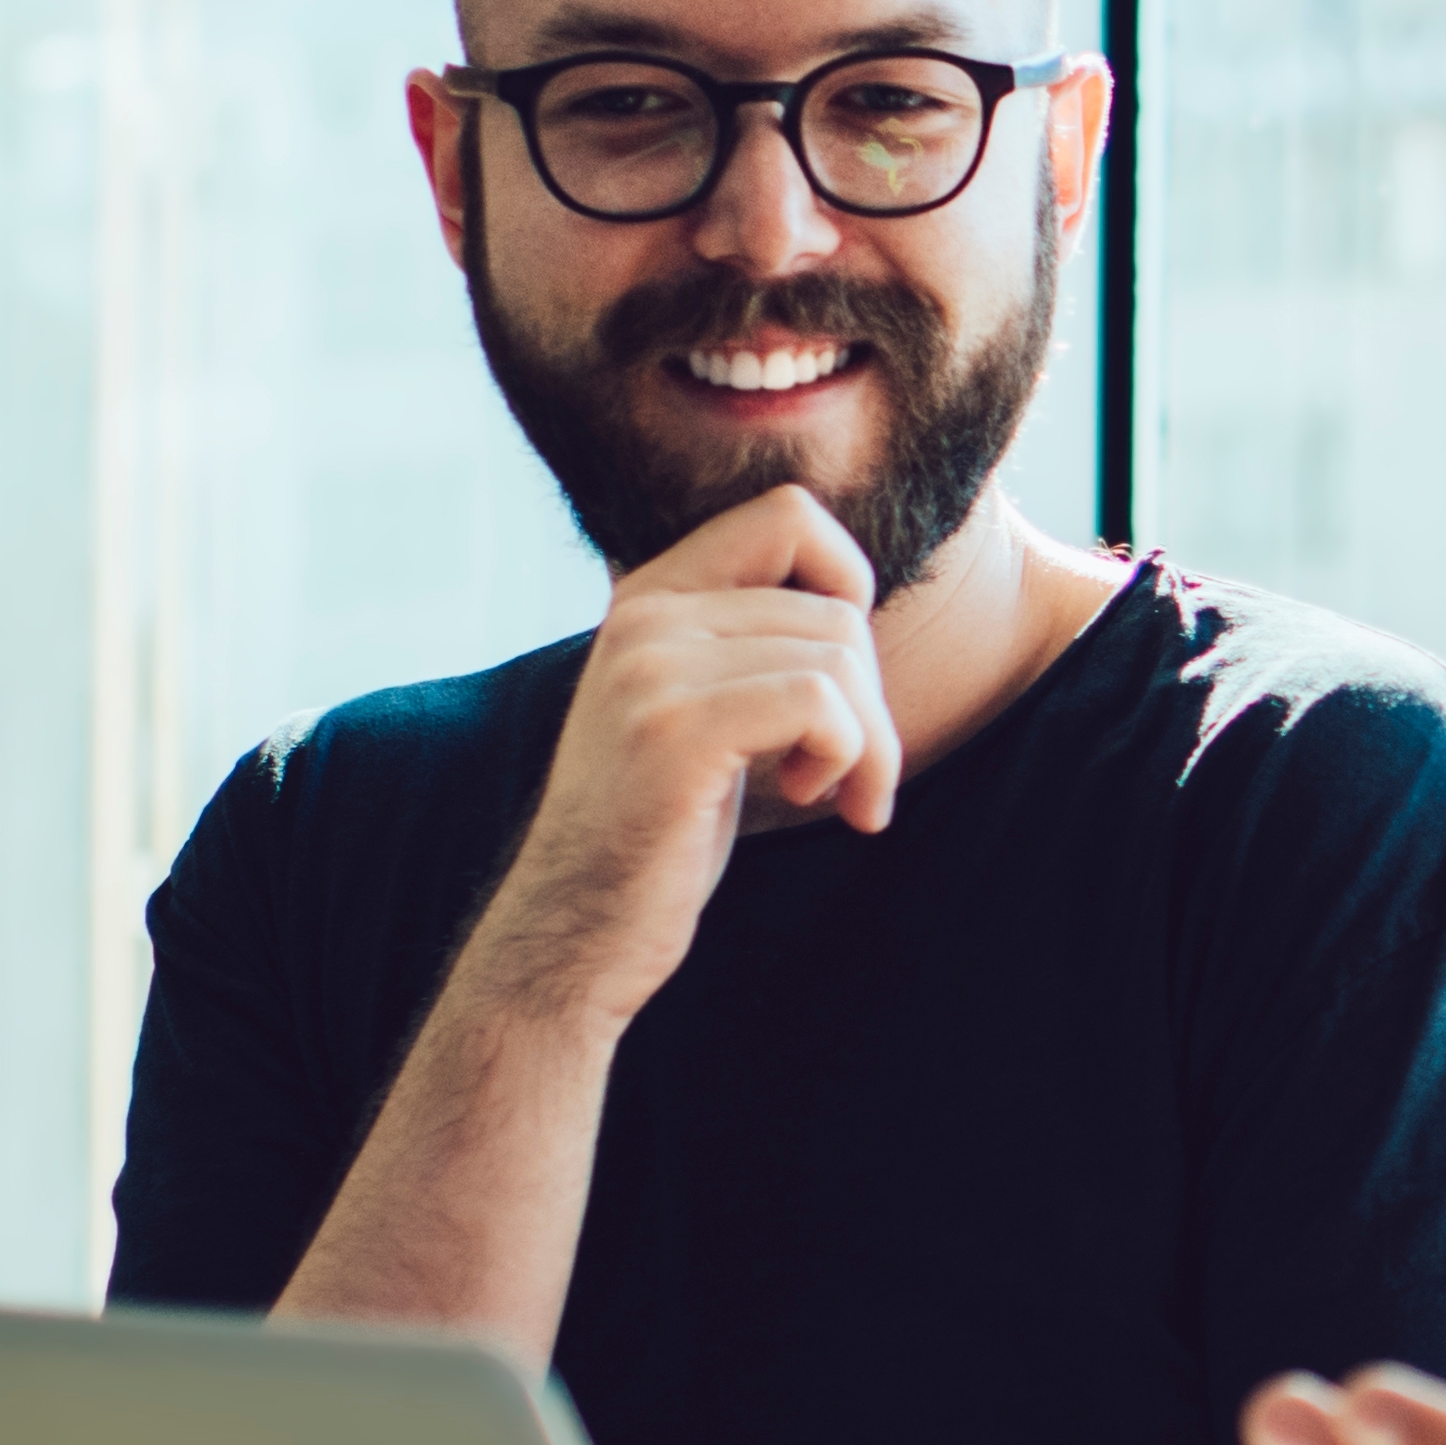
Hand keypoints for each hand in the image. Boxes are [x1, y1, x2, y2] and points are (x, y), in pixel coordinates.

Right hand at [468, 485, 895, 1025]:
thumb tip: (856, 601)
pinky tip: (811, 800)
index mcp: (650, 598)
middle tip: (845, 774)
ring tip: (827, 793)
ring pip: (840, 658)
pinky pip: (822, 705)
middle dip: (871, 702)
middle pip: (835, 609)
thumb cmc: (658, 834)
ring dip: (868, 744)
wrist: (574, 930)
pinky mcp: (676, 731)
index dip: (848, 584)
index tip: (839, 677)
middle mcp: (645, 617)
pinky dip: (851, 759)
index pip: (791, 514)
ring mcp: (653, 669)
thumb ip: (747, 644)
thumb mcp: (697, 712)